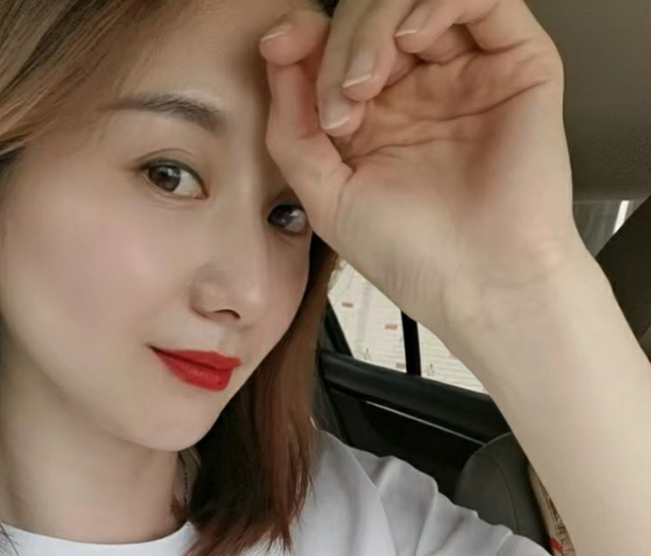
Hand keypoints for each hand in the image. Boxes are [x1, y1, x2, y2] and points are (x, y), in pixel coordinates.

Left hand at [259, 0, 587, 341]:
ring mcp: (467, 69)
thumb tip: (277, 52)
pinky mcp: (517, 61)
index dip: (305, 36)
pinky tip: (414, 39)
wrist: (481, 286)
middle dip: (339, 43)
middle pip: (371, 14)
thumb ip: (292, 127)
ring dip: (376, 25)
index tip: (281, 49)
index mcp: (375, 114)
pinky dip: (437, 2)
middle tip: (336, 100)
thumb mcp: (326, 196)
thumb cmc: (415, 257)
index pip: (334, 43)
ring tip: (365, 84)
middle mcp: (420, 85)